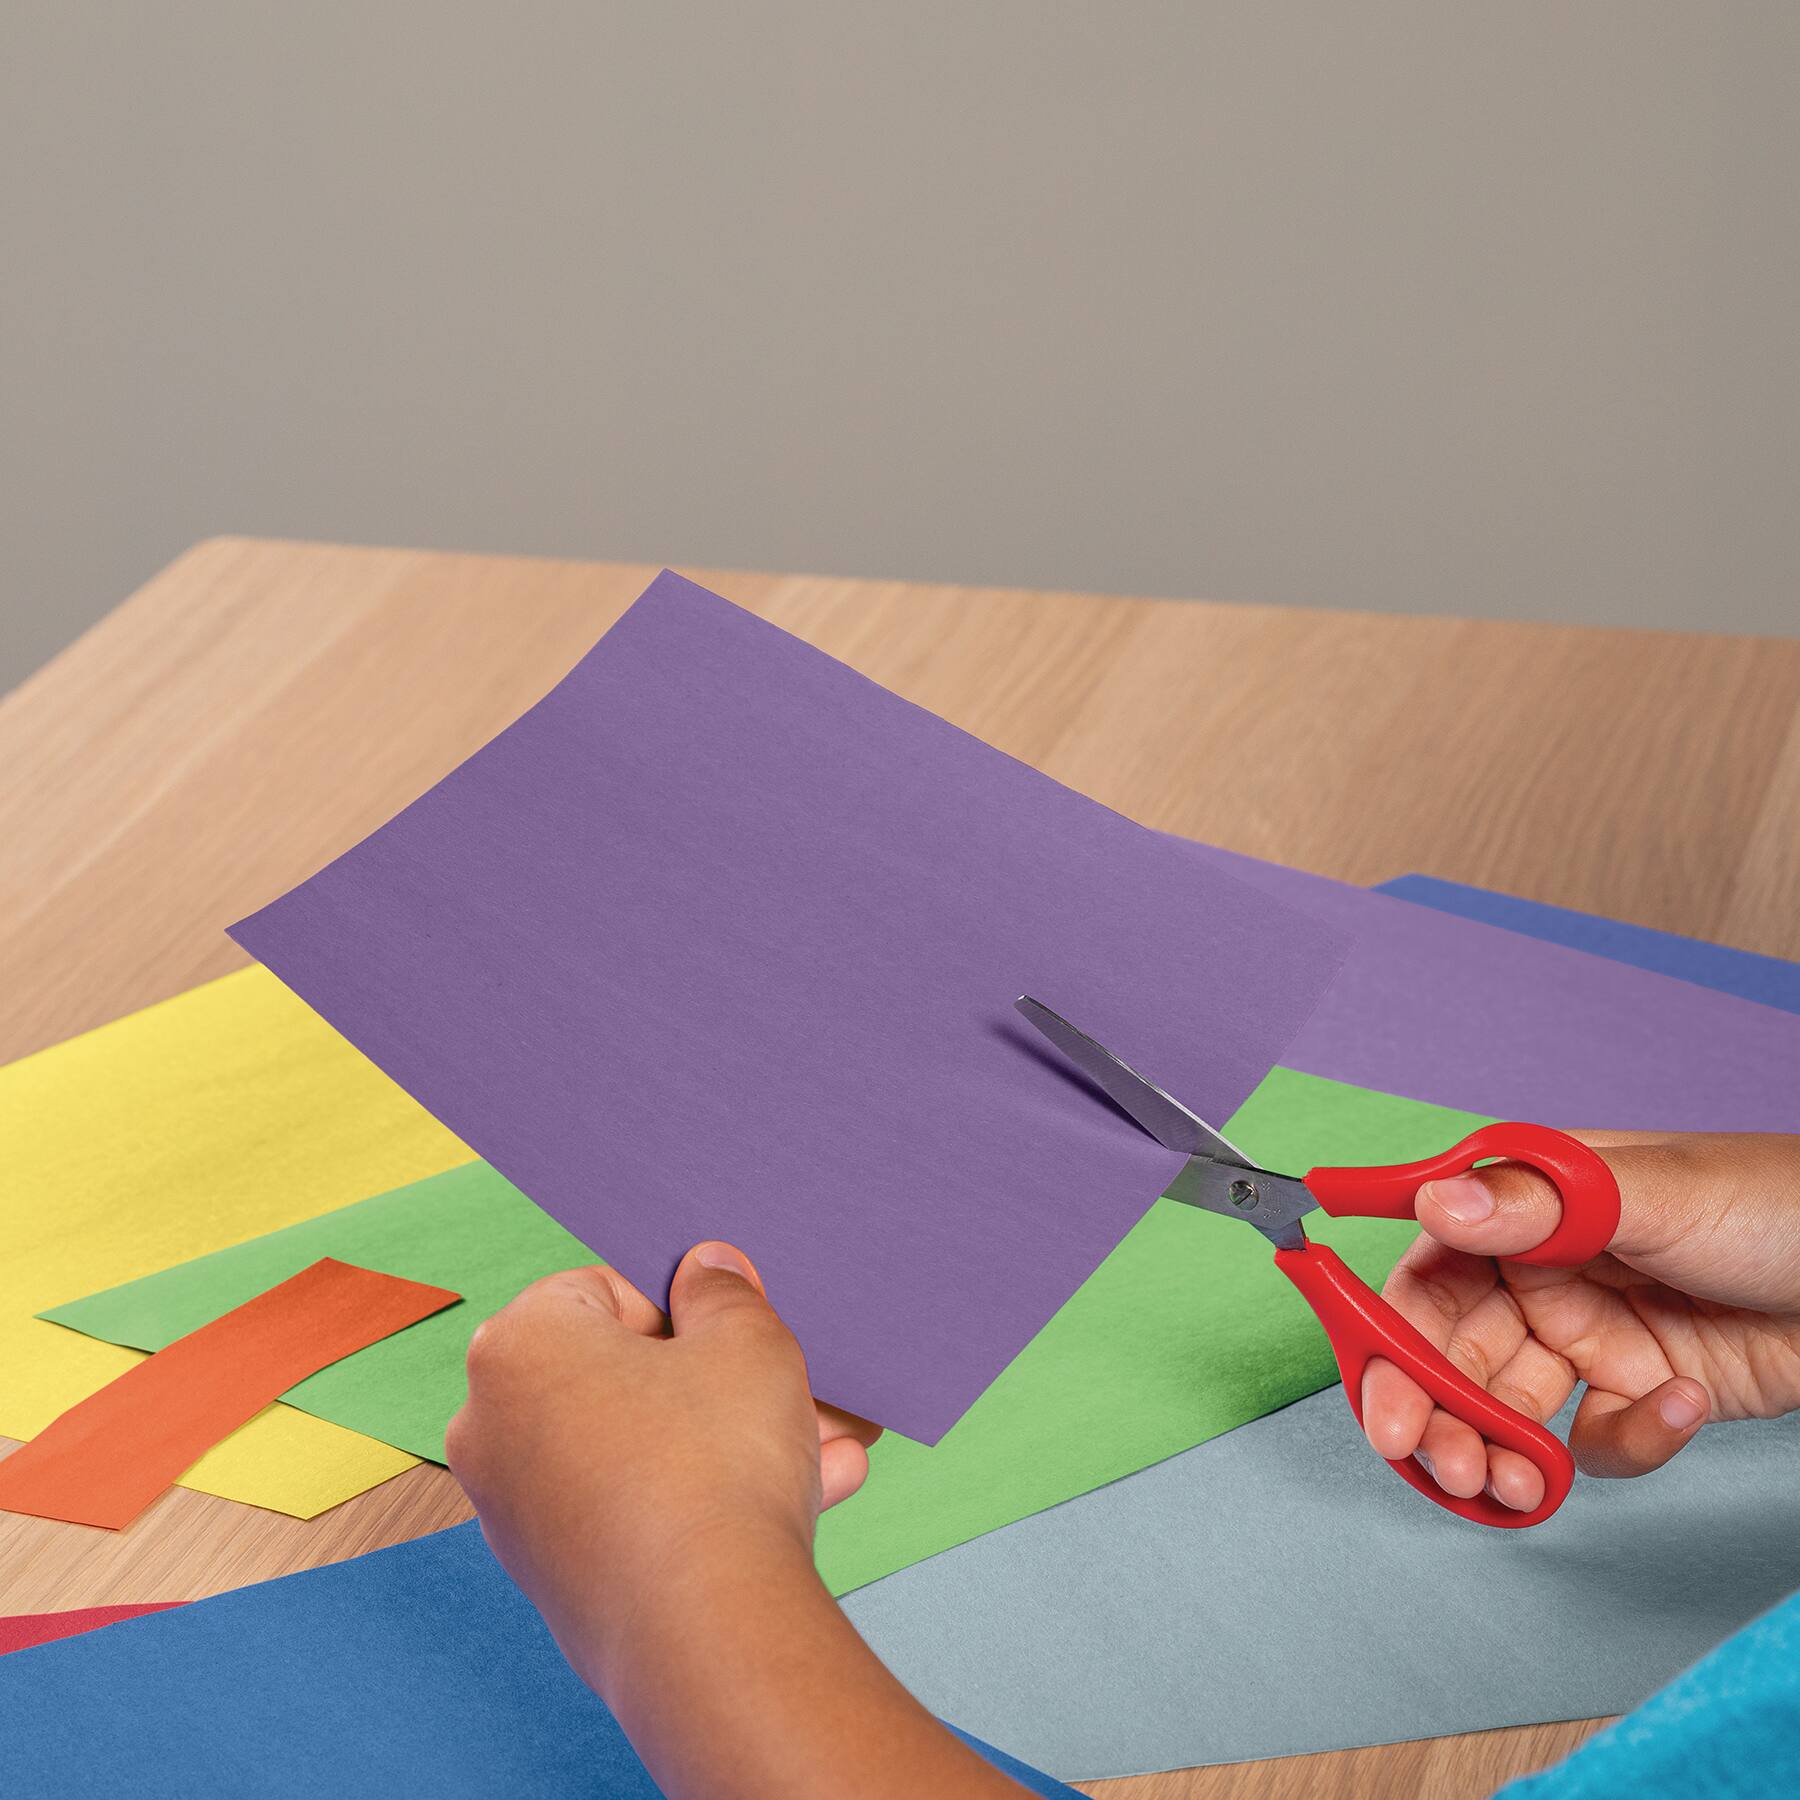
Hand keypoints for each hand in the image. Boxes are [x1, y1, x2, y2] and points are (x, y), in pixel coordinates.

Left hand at [448, 1245, 1028, 1799]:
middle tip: (793, 1386)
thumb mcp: (748, 1342)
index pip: (606, 1290)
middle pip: (627, 1375)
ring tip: (829, 1445)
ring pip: (644, 1447)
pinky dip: (706, 1499)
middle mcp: (493, 1425)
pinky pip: (638, 1510)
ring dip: (733, 1442)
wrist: (706, 1633)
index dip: (685, 1307)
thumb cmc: (714, 1465)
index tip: (737, 1332)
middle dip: (720, 1382)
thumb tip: (707, 1268)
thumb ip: (725, 1293)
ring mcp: (518, 1511)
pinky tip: (806, 1495)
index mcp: (519, 1344)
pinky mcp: (554, 1579)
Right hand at [1362, 1132, 1799, 1511]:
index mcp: (1528, 1211)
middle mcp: (1545, 1273)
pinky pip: (1598, 1440)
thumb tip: (1438, 1202)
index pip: (1429, 1274)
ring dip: (1499, 1448)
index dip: (1388, 1333)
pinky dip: (1628, 1442)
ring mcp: (1594, 1334)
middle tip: (1436, 1461)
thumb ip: (1540, 1206)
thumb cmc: (1781, 1205)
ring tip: (1515, 1481)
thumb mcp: (1655, 1196)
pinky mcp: (1645, 1390)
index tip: (1377, 1394)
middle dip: (1434, 1412)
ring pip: (1507, 1407)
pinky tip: (1677, 1406)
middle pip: (1452, 1353)